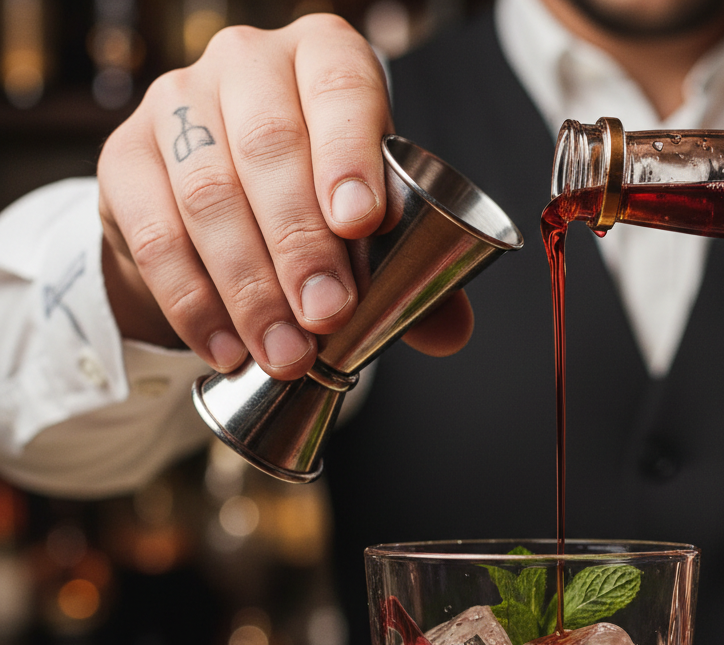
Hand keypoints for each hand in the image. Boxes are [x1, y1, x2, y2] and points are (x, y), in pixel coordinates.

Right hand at [98, 14, 471, 379]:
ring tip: (284, 354)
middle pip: (269, 148)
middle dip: (301, 245)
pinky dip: (192, 302)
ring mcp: (176, 103)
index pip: (339, 86)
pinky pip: (153, 235)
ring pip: (208, 195)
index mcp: (324, 61)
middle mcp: (247, 64)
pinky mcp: (123, 158)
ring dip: (250, 288)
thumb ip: (415, 272)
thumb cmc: (314, 204)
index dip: (349, 153)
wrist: (221, 209)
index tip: (360, 224)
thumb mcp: (371, 224)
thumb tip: (451, 334)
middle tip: (326, 317)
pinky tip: (226, 349)